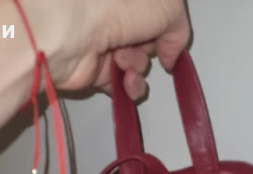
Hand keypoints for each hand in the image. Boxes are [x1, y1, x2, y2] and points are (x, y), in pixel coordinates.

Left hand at [50, 0, 190, 99]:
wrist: (73, 30)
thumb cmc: (117, 4)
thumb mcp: (169, 5)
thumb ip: (179, 30)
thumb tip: (170, 55)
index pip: (156, 12)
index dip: (166, 24)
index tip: (169, 34)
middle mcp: (113, 12)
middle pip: (148, 37)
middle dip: (151, 45)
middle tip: (141, 42)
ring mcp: (103, 39)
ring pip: (137, 62)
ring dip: (139, 65)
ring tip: (124, 59)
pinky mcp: (94, 68)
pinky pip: (122, 83)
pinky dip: (130, 86)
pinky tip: (126, 81)